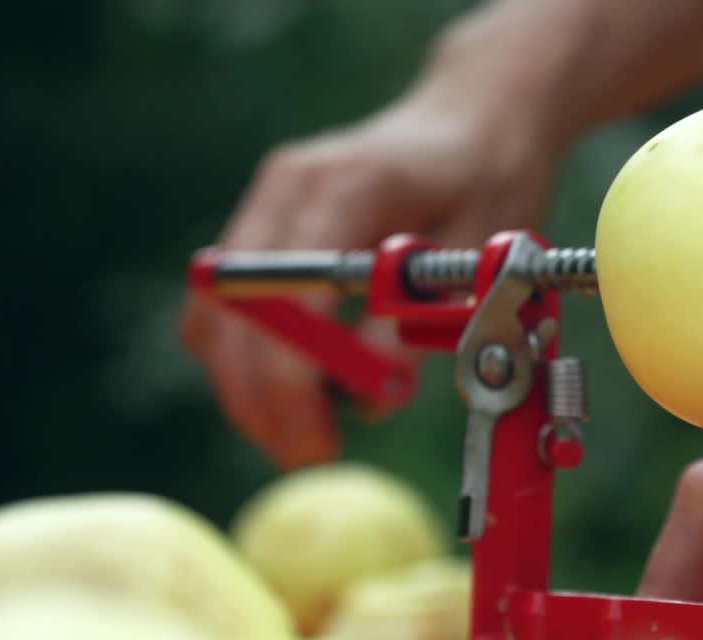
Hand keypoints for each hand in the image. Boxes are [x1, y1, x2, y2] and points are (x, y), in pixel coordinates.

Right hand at [180, 78, 563, 469]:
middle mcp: (286, 189)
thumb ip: (425, 321)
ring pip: (212, 320)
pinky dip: (250, 363)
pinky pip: (228, 312)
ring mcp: (266, 205)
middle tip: (308, 453)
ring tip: (308, 432)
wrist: (474, 122)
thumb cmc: (490, 181)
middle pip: (228, 316)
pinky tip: (303, 391)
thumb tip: (375, 395)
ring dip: (246, 390)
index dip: (292, 382)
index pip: (284, 297)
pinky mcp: (263, 229)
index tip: (322, 438)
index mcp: (344, 187)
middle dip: (259, 403)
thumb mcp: (482, 256)